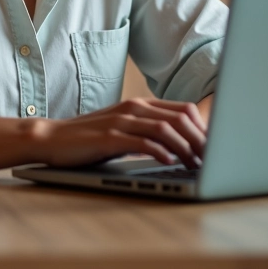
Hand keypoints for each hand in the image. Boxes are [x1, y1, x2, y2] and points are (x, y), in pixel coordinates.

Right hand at [30, 98, 207, 168]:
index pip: (184, 109)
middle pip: (180, 118)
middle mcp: (134, 108)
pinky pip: (142, 142)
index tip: (214, 149)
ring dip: (185, 148)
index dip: (203, 129)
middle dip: (201, 139)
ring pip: (165, 129)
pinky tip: (170, 163)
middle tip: (213, 160)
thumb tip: (180, 148)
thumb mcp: (124, 130)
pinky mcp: (110, 137)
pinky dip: (160, 152)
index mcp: (140, 104)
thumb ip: (147, 132)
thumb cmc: (90, 138)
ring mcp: (122, 121)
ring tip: (196, 164)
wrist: (53, 138)